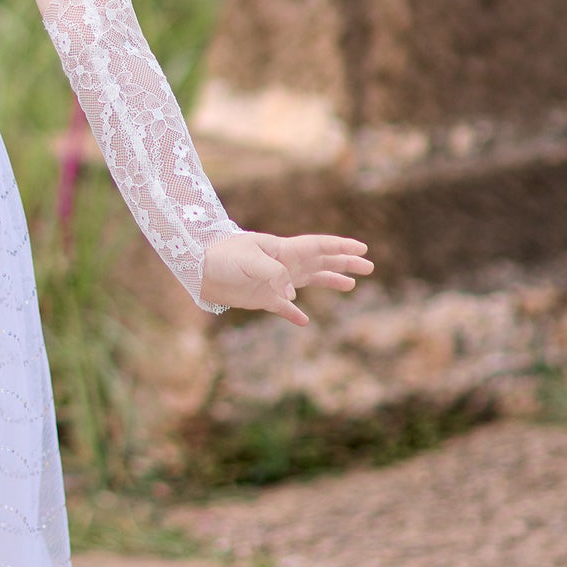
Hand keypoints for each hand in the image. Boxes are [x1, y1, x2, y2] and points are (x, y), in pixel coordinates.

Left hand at [199, 231, 373, 325]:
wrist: (198, 270)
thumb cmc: (223, 258)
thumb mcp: (250, 261)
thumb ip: (273, 274)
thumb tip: (291, 294)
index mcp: (283, 249)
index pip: (318, 246)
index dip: (340, 247)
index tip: (362, 248)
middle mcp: (283, 263)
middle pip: (320, 261)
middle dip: (344, 262)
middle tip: (368, 266)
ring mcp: (274, 281)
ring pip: (309, 281)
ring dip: (330, 281)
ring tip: (351, 285)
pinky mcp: (262, 298)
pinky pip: (284, 308)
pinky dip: (294, 314)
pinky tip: (304, 321)